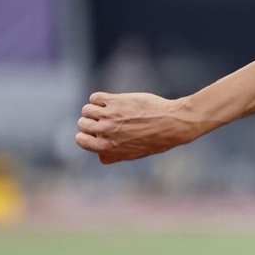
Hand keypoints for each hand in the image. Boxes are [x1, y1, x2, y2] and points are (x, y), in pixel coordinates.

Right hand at [75, 92, 196, 164]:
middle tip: (104, 120)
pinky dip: (99, 99)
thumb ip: (115, 155)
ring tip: (107, 110)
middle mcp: (106, 132)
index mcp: (109, 148)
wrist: (173, 123)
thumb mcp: (135, 154)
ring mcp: (110, 115)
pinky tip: (110, 101)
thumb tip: (101, 157)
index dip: (86, 136)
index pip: (81, 141)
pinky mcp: (116, 101)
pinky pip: (95, 97)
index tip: (94, 133)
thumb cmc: (157, 140)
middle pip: (82, 124)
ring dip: (94, 109)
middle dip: (90, 122)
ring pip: (86, 110)